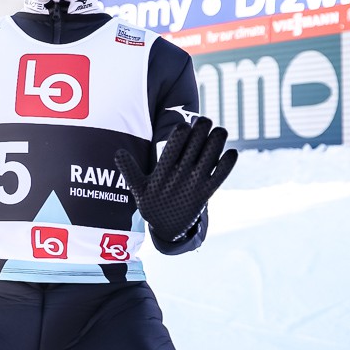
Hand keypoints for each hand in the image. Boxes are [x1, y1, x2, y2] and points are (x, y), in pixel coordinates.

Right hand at [115, 117, 237, 241]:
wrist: (167, 229)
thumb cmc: (152, 203)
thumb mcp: (137, 188)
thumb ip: (129, 169)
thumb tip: (117, 152)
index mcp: (162, 174)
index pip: (173, 147)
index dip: (181, 132)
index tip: (185, 124)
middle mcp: (179, 178)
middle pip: (194, 147)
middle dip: (201, 131)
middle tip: (205, 120)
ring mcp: (194, 185)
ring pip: (209, 158)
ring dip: (217, 142)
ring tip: (220, 130)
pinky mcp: (206, 193)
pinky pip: (220, 175)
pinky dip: (227, 164)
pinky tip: (231, 152)